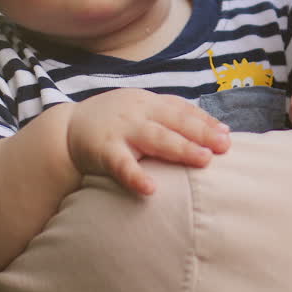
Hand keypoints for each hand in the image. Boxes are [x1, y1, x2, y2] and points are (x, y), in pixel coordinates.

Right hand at [65, 89, 230, 194]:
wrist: (65, 129)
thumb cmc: (114, 121)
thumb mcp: (142, 110)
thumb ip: (174, 116)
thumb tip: (218, 130)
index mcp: (150, 102)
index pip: (183, 110)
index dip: (205, 121)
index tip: (226, 135)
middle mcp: (138, 112)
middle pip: (175, 122)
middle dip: (201, 133)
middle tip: (224, 146)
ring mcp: (122, 130)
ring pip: (156, 139)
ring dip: (181, 148)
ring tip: (203, 160)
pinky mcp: (103, 151)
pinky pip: (122, 165)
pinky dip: (135, 176)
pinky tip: (150, 189)